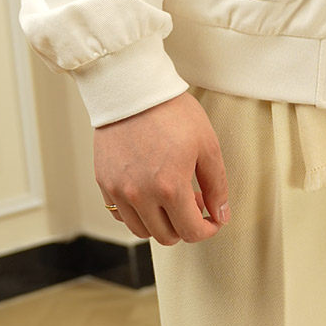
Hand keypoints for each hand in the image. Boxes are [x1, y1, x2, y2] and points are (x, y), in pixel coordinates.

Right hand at [94, 91, 229, 245]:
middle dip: (185, 226)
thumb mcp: (207, 144)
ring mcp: (119, 190)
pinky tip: (148, 191)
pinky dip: (137, 212)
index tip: (212, 219)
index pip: (191, 232)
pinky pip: (121, 214)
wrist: (133, 89)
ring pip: (141, 230)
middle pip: (166, 236)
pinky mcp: (104, 182)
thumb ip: (217, 185)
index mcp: (170, 187)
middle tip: (193, 201)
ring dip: (160, 222)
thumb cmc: (172, 111)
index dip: (207, 230)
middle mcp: (141, 195)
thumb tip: (221, 215)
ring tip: (170, 197)